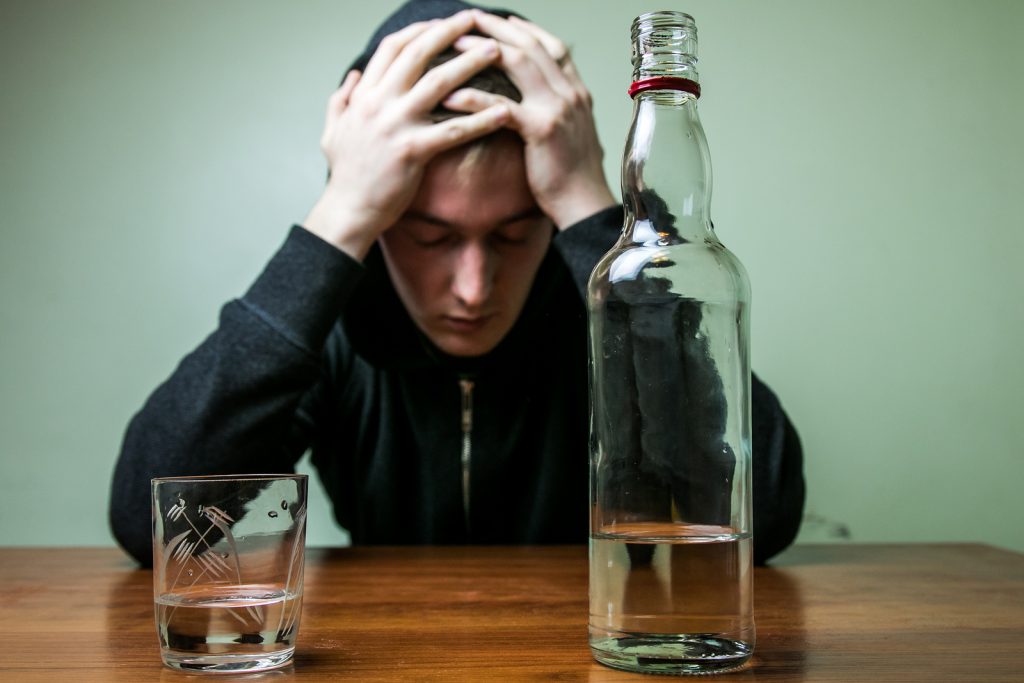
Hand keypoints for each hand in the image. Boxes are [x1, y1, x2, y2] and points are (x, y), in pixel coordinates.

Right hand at [303, 11, 509, 259]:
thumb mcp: (332, 131)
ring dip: (470, 62)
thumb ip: (340, 101)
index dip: (420, 30)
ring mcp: (394, 125)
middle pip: (418, 53)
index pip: (392, 48)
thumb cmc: (345, 175)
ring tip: (497, 51)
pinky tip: (504, 111)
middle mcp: (378, 103)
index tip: (444, 22)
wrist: (347, 212)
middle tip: (476, 20)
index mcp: (363, 95)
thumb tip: (353, 77)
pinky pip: (453, 130)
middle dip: (449, 32)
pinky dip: (480, 119)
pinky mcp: (412, 151)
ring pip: (438, 83)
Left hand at [444, 11, 615, 229]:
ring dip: (482, 51)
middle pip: (530, 45)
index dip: (525, 30)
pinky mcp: (542, 130)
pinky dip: (474, 99)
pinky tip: (451, 97)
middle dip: (497, 28)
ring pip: (518, 64)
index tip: (502, 20)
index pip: (552, 46)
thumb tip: (538, 101)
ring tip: (453, 45)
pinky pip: (502, 107)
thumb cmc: (572, 176)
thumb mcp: (571, 133)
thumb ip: (558, 110)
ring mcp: (558, 108)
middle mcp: (570, 93)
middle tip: (468, 19)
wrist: (585, 204)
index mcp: (576, 91)